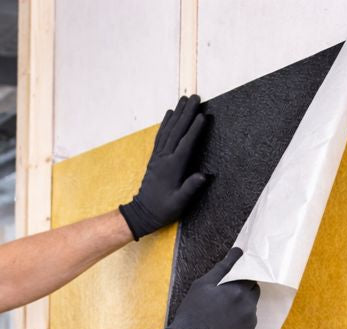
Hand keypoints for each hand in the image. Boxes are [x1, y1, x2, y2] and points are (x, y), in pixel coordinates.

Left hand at [119, 95, 206, 239]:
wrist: (142, 213)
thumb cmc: (162, 210)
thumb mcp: (179, 203)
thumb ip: (190, 189)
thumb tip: (204, 176)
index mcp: (172, 168)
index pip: (186, 144)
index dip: (194, 130)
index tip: (203, 115)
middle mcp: (164, 159)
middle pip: (177, 131)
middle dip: (187, 113)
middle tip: (196, 97)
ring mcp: (158, 157)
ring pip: (168, 130)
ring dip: (177, 114)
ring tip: (184, 99)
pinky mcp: (154, 158)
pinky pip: (161, 136)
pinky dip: (165, 123)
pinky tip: (169, 114)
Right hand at [154, 248, 259, 328]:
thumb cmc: (192, 313)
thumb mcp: (202, 285)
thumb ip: (223, 268)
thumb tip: (238, 252)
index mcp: (239, 291)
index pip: (251, 278)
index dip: (240, 280)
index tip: (229, 286)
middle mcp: (249, 307)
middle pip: (253, 293)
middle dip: (242, 293)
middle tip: (223, 301)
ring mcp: (250, 324)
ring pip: (251, 311)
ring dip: (241, 310)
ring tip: (221, 317)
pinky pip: (248, 327)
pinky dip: (240, 326)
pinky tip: (224, 328)